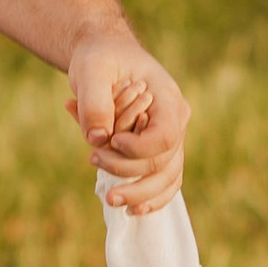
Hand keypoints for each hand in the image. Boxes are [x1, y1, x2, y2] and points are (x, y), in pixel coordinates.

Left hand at [68, 34, 188, 212]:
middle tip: (92, 158)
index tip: (112, 142)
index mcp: (167, 97)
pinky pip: (165, 183)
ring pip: (168, 178)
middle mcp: (176, 121)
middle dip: (128, 170)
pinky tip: (131, 210)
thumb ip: (95, 100)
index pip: (166, 135)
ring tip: (110, 199)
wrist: (106, 56)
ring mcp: (171, 139)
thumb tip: (98, 139)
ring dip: (140, 194)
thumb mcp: (91, 69)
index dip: (139, 148)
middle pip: (164, 161)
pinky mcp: (159, 152)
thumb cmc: (100, 58)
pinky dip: (151, 199)